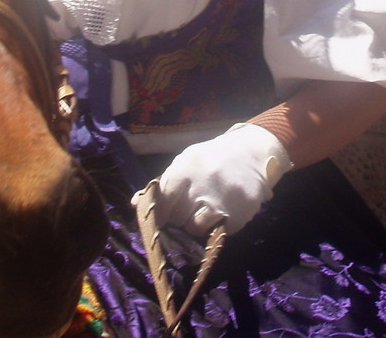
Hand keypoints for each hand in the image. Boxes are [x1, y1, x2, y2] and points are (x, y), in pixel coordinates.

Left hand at [153, 122, 292, 234]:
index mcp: (184, 169)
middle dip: (182, 215)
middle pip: (178, 217)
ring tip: (206, 208)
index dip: (160, 213)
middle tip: (191, 205)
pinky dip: (218, 226)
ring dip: (198, 223)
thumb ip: (163, 183)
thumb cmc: (211, 159)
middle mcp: (200, 186)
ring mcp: (220, 202)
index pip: (163, 201)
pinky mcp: (238, 215)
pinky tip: (223, 210)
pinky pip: (218, 232)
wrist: (250, 152)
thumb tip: (135, 203)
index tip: (161, 219)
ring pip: (195, 228)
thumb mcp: (186, 162)